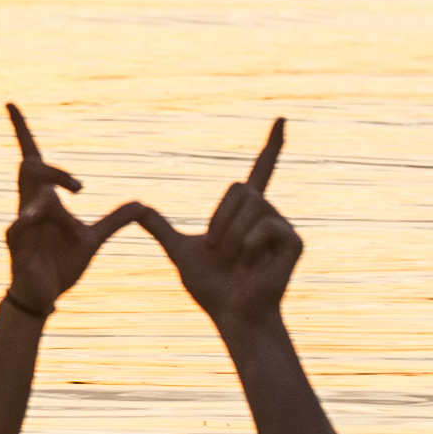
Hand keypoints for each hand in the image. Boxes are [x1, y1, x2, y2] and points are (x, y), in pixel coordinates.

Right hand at [0, 103, 143, 315]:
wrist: (45, 296)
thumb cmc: (62, 265)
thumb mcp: (93, 239)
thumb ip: (114, 221)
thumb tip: (142, 204)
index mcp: (45, 199)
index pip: (32, 157)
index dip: (21, 131)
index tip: (11, 103)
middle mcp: (30, 205)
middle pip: (30, 167)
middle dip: (53, 170)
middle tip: (81, 189)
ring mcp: (21, 224)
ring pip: (29, 194)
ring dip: (51, 201)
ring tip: (71, 223)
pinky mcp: (16, 245)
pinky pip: (18, 224)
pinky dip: (32, 219)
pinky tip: (42, 220)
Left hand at [144, 116, 301, 329]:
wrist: (232, 315)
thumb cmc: (212, 289)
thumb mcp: (180, 253)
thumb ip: (162, 229)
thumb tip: (138, 209)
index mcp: (245, 214)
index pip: (260, 170)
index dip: (271, 146)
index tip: (281, 119)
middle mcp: (268, 214)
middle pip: (238, 188)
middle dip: (219, 220)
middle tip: (218, 250)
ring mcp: (283, 227)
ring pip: (250, 204)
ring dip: (231, 234)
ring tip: (235, 258)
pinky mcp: (294, 241)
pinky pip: (265, 225)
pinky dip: (249, 243)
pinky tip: (251, 261)